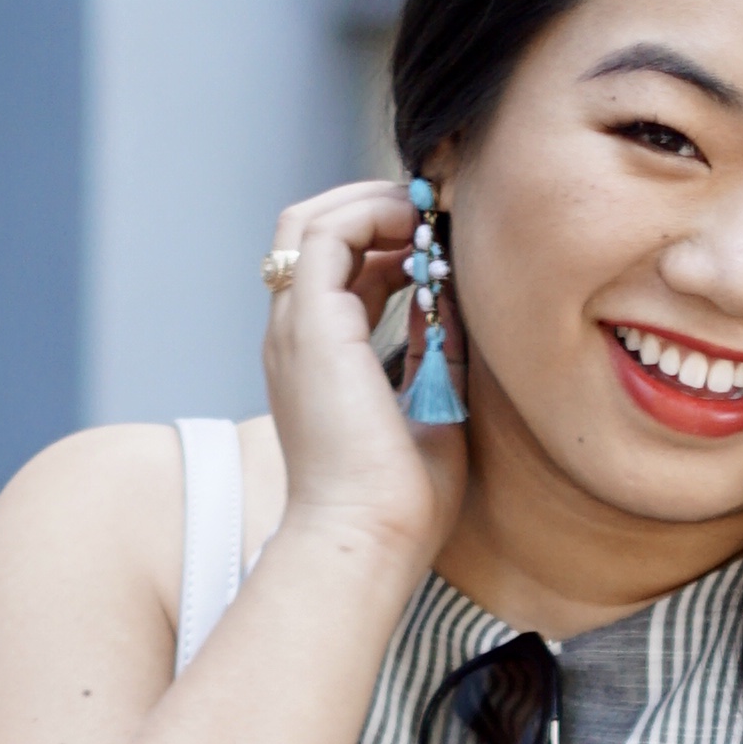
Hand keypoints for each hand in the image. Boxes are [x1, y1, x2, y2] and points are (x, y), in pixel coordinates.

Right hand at [260, 176, 468, 579]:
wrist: (365, 540)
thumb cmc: (398, 505)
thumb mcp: (430, 407)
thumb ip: (432, 348)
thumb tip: (447, 294)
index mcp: (317, 360)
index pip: (337, 271)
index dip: (388, 243)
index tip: (440, 247)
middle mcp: (296, 337)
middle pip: (314, 232)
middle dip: (374, 208)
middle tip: (432, 214)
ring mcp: (296, 328)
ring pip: (313, 220)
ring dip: (373, 203)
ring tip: (427, 214)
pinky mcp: (310, 325)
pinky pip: (326, 232)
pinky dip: (372, 214)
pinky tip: (420, 231)